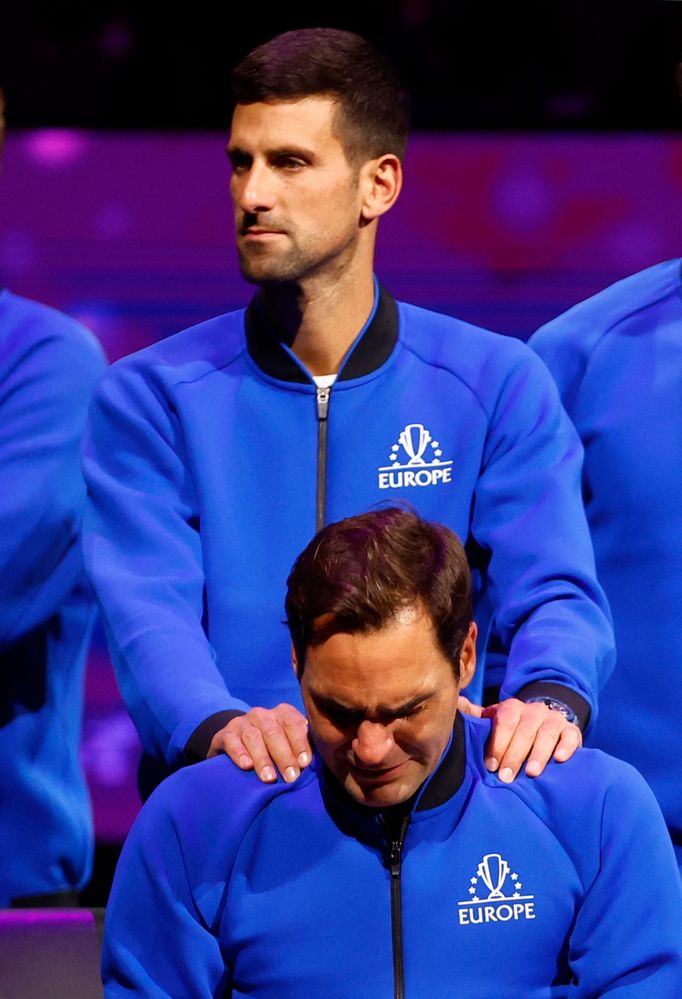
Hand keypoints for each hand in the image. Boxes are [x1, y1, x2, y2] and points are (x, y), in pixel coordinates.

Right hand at [207, 704, 311, 783]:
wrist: (237, 746)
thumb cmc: (273, 749)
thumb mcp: (289, 744)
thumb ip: (305, 749)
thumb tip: (327, 762)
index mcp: (282, 713)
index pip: (294, 723)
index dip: (300, 742)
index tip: (305, 763)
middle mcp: (262, 714)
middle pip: (274, 731)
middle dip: (284, 755)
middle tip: (291, 777)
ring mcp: (242, 722)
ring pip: (253, 736)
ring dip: (263, 758)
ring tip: (270, 778)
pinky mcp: (225, 734)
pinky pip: (231, 741)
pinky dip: (239, 753)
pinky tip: (246, 766)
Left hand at [463, 696, 581, 782]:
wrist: (544, 722)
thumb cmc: (512, 729)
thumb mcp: (494, 721)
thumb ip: (475, 716)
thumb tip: (456, 704)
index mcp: (512, 708)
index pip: (504, 721)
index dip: (497, 743)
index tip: (490, 765)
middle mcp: (533, 711)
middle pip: (524, 730)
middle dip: (514, 754)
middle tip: (506, 777)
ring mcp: (553, 719)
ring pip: (547, 733)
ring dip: (538, 753)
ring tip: (531, 773)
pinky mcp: (571, 730)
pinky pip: (570, 736)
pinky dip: (566, 747)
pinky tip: (559, 760)